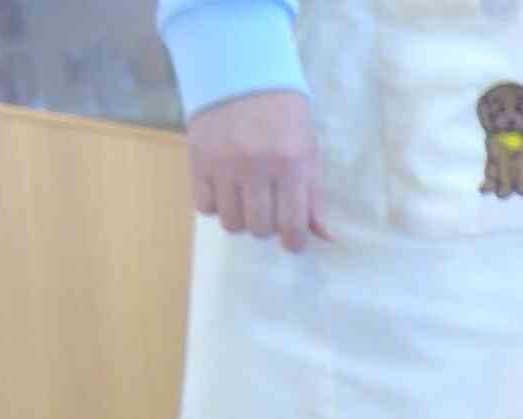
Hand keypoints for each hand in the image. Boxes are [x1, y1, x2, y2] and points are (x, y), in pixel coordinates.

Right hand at [187, 90, 327, 251]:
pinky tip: (223, 188)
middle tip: (267, 208)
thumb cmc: (282, 114)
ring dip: (240, 217)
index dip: (293, 242)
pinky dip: (215, 204)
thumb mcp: (308, 150)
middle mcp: (257, 167)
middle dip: (266, 226)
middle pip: (259, 228)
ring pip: (231, 223)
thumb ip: (313, 195)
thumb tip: (324, 237)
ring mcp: (224, 165)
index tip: (292, 241)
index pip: (292, 225)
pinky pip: (204, 207)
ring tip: (244, 198)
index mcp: (291, 164)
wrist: (240, 72)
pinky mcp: (198, 160)